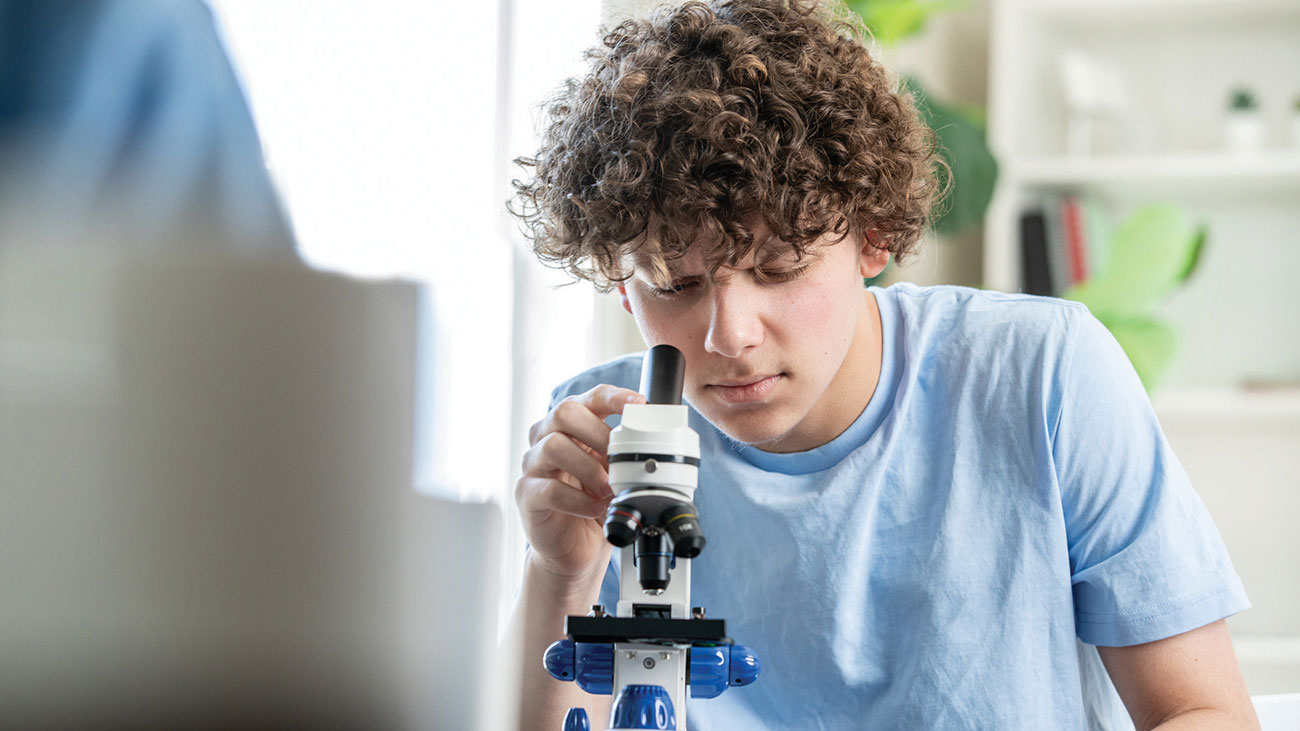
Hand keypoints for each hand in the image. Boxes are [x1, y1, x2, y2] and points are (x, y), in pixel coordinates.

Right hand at [517, 384, 644, 589]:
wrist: (575, 549)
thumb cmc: (595, 505)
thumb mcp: (615, 475)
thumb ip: (626, 456)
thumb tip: (652, 444)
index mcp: (573, 427)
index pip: (590, 398)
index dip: (614, 397)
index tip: (639, 404)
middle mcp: (547, 438)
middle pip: (564, 412)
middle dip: (599, 433)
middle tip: (620, 458)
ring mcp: (533, 465)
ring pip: (553, 446)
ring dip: (589, 467)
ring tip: (608, 488)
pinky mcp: (526, 494)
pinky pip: (548, 488)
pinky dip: (577, 499)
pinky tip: (593, 509)